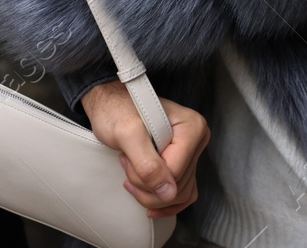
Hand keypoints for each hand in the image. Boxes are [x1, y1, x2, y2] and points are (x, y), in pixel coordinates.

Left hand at [81, 80, 209, 217]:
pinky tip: (149, 203)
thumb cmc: (116, 111)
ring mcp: (190, 152)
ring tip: (131, 173)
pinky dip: (165, 202)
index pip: (174, 171)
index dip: (146, 175)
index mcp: (191, 127)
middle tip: (126, 163)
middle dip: (146, 185)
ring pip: (179, 193)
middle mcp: (196, 139)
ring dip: (151, 194)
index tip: (126, 158)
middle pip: (177, 185)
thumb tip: (168, 193)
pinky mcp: (182, 163)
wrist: (110, 104)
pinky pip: (182, 193)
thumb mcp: (127, 135)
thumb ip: (147, 164)